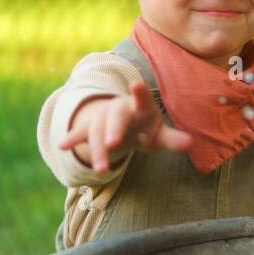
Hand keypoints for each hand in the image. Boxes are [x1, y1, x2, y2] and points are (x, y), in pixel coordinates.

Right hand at [58, 82, 192, 172]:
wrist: (122, 120)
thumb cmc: (145, 126)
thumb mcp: (159, 134)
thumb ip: (172, 139)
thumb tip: (190, 143)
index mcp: (140, 107)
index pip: (142, 100)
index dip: (139, 93)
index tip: (135, 84)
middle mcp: (119, 108)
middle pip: (115, 118)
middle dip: (113, 130)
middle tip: (113, 144)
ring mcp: (103, 116)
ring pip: (98, 131)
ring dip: (98, 150)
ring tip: (101, 170)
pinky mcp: (90, 126)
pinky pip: (80, 131)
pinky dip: (72, 138)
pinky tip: (62, 145)